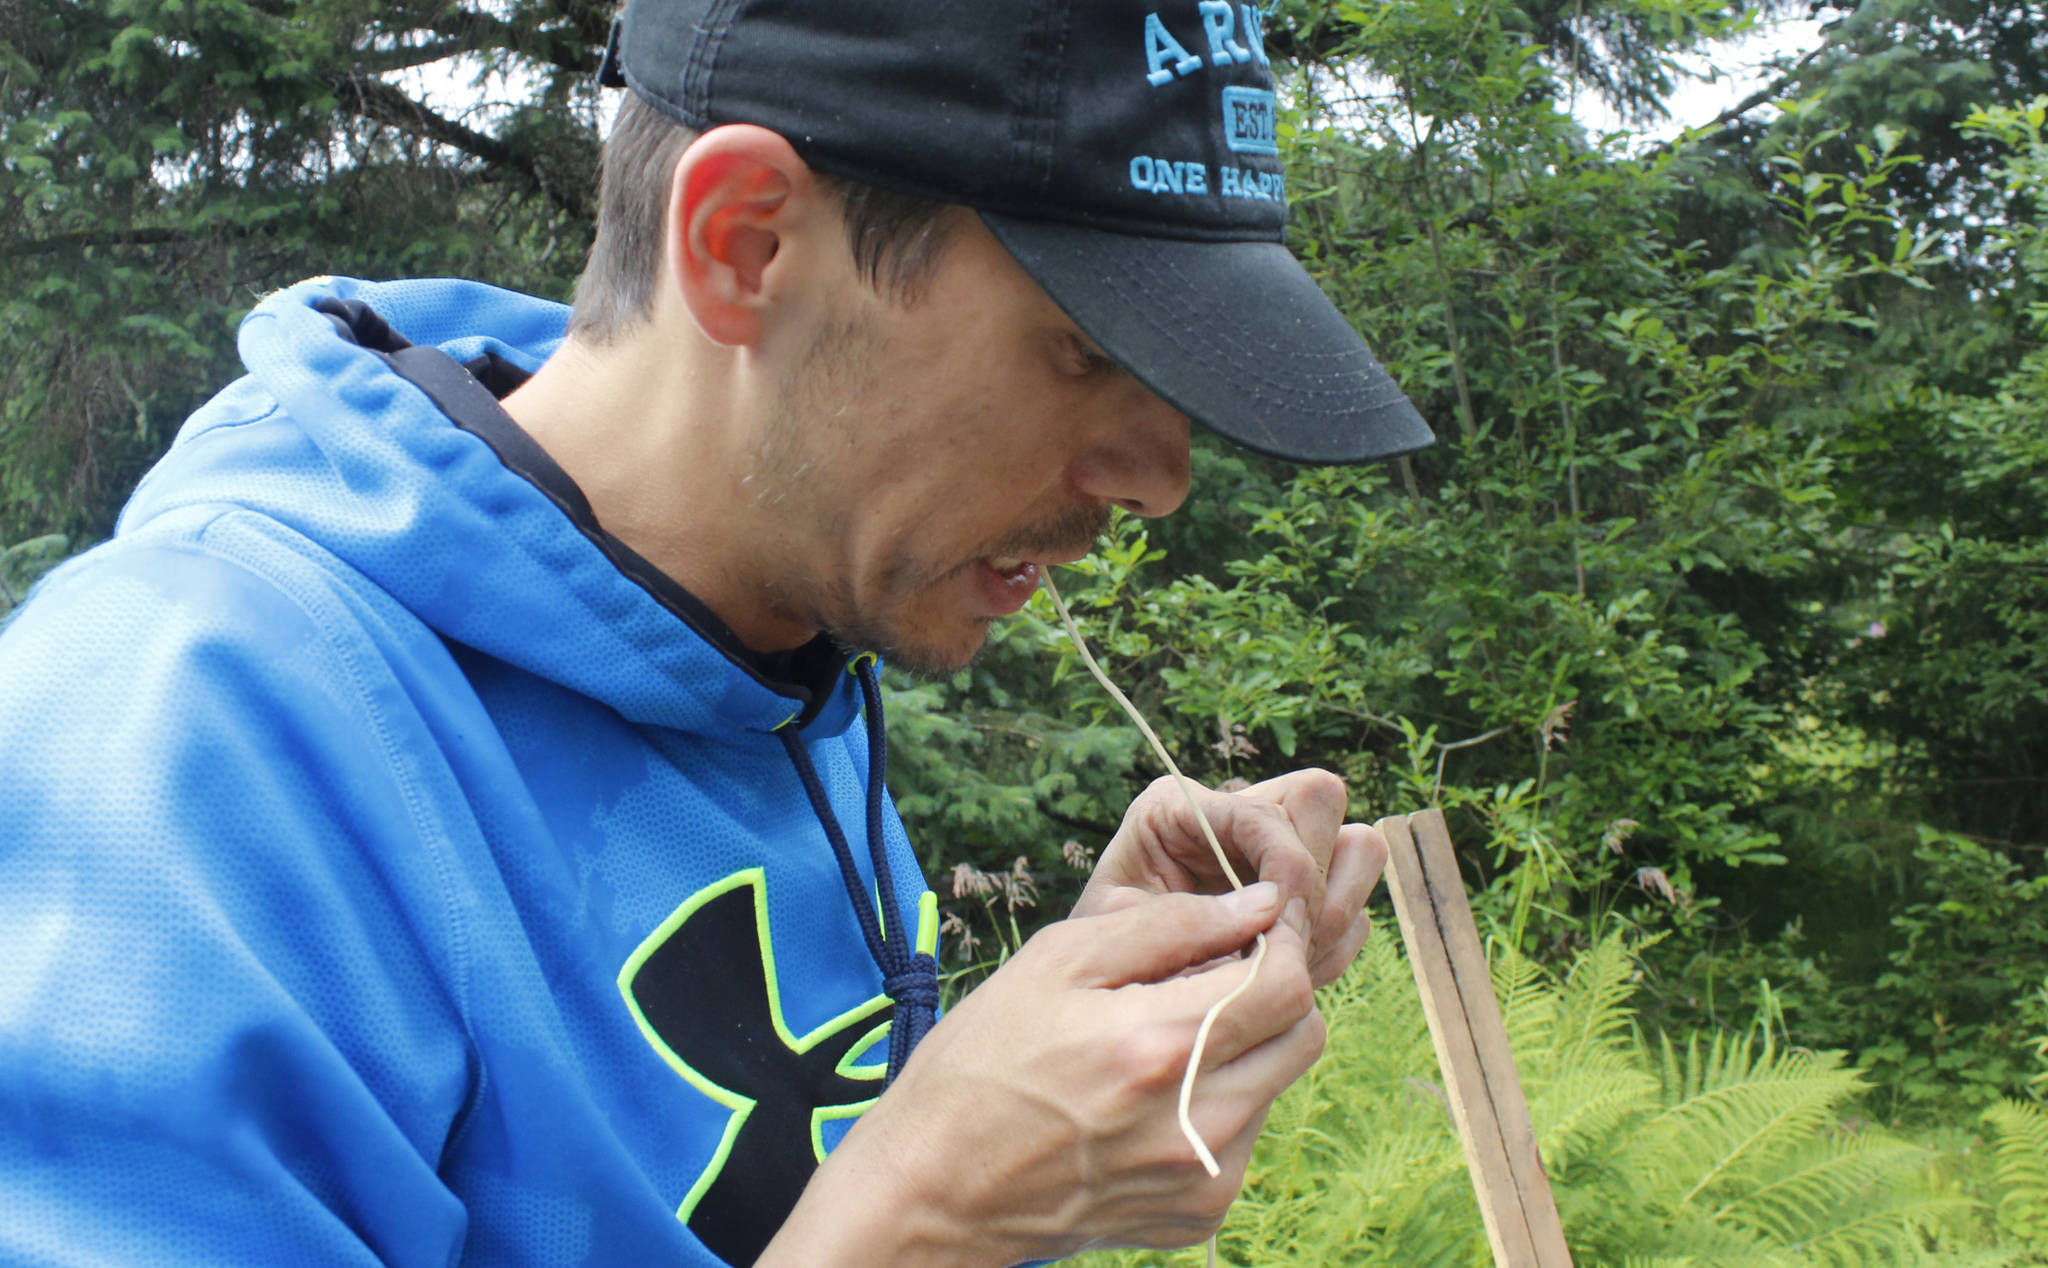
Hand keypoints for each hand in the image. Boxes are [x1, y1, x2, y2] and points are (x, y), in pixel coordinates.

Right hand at [761, 885, 1322, 1265]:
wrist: (934, 1190)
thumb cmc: (980, 1063)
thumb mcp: (1055, 962)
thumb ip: (1167, 924)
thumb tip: (1258, 901)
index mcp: (1157, 1046)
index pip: (1287, 982)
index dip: (1280, 941)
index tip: (1250, 927)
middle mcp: (1196, 1121)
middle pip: (1303, 1034)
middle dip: (1273, 990)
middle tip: (1209, 976)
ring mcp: (1202, 1177)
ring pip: (1278, 1083)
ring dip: (1244, 1046)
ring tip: (1164, 1039)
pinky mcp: (1198, 1214)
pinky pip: (1246, 1136)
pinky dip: (1220, 1103)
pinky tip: (1151, 1096)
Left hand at [1072, 768, 1388, 986]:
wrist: (1108, 1000)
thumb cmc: (1101, 962)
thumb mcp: (1121, 933)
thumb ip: (1187, 920)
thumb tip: (1272, 922)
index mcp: (1179, 807)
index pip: (1269, 811)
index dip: (1287, 869)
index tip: (1277, 933)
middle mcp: (1235, 815)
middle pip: (1323, 798)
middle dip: (1314, 880)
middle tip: (1282, 944)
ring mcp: (1277, 854)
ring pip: (1358, 848)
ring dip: (1333, 912)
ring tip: (1286, 963)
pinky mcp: (1305, 901)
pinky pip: (1354, 912)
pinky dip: (1333, 949)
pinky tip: (1288, 978)